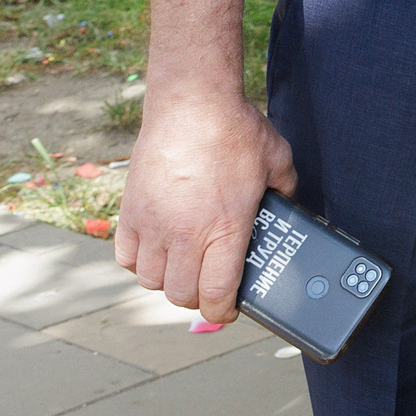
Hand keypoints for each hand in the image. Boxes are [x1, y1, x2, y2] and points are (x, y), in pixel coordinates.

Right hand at [115, 91, 296, 323]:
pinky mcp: (130, 212)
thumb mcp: (277, 162)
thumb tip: (288, 206)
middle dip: (199, 298)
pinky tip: (157, 250)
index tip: (230, 309)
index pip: (217, 293)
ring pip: (151, 281)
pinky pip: (127, 257)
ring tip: (185, 267)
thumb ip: (285, 191)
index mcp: (225, 228)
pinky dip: (140, 262)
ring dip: (169, 281)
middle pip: (182, 294)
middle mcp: (185, 234)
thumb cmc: (235, 130)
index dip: (223, 311)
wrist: (192, 103)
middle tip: (211, 285)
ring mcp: (153, 224)